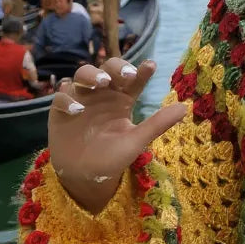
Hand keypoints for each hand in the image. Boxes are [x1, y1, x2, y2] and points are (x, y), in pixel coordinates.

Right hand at [48, 57, 186, 212]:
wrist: (86, 176)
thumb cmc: (113, 157)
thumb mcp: (137, 140)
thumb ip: (157, 124)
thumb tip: (184, 108)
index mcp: (123, 98)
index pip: (133, 80)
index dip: (141, 72)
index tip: (151, 66)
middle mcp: (102, 94)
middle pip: (107, 68)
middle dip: (115, 67)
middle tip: (123, 75)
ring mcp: (80, 99)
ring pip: (82, 75)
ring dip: (91, 75)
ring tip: (101, 83)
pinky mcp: (60, 111)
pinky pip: (60, 97)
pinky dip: (66, 99)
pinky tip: (77, 109)